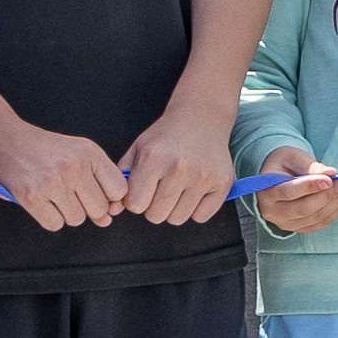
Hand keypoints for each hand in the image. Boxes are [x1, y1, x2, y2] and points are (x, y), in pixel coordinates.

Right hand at [0, 119, 129, 228]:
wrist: (6, 138)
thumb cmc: (46, 149)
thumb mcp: (78, 153)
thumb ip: (99, 183)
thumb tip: (107, 220)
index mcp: (89, 153)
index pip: (119, 190)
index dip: (109, 197)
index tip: (94, 191)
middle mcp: (73, 167)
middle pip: (99, 209)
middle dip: (87, 207)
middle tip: (69, 192)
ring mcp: (52, 182)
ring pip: (77, 219)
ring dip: (66, 212)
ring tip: (53, 193)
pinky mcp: (32, 197)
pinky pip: (55, 224)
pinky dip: (49, 218)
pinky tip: (42, 201)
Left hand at [118, 109, 236, 228]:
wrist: (201, 118)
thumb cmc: (166, 137)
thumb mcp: (138, 148)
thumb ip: (122, 177)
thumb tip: (114, 208)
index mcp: (154, 159)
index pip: (136, 205)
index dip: (136, 200)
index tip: (142, 189)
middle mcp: (179, 168)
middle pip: (156, 216)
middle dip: (154, 206)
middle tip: (160, 188)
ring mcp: (203, 177)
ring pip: (177, 219)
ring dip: (174, 209)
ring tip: (177, 188)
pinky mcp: (222, 183)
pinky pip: (200, 217)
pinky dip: (195, 209)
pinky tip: (194, 191)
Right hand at [249, 146, 337, 234]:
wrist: (277, 176)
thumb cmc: (284, 164)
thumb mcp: (293, 157)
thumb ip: (310, 166)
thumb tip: (331, 173)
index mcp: (266, 191)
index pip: (288, 191)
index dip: (310, 186)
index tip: (330, 179)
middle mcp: (273, 212)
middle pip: (303, 208)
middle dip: (328, 195)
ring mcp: (285, 223)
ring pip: (315, 218)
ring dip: (335, 202)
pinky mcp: (298, 227)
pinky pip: (320, 223)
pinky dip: (335, 211)